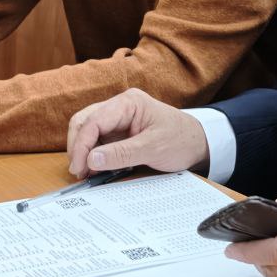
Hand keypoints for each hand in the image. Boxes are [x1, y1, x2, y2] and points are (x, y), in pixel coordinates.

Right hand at [65, 88, 209, 178]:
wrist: (198, 143)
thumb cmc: (181, 140)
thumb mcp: (153, 149)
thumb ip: (122, 154)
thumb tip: (91, 159)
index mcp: (128, 103)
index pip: (93, 120)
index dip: (82, 144)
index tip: (79, 167)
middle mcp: (120, 107)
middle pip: (85, 121)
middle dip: (78, 146)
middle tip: (79, 172)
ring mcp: (118, 118)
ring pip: (87, 130)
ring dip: (83, 151)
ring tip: (85, 173)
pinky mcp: (119, 131)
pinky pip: (98, 140)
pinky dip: (92, 154)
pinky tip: (94, 169)